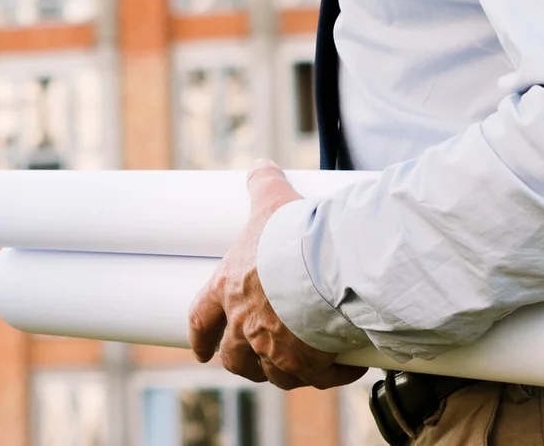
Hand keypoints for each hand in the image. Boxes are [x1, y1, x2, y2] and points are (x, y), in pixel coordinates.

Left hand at [189, 163, 365, 391]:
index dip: (200, 336)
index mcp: (228, 287)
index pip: (201, 318)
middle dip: (242, 361)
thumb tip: (261, 164)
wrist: (326, 267)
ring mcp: (274, 348)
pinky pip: (316, 379)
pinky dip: (329, 375)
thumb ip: (263, 182)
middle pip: (234, 358)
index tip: (200, 350)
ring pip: (272, 375)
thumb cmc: (291, 233)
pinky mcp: (306, 365)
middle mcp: (245, 323)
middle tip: (253, 361)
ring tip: (301, 365)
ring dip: (284, 372)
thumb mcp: (271, 200)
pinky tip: (343, 365)